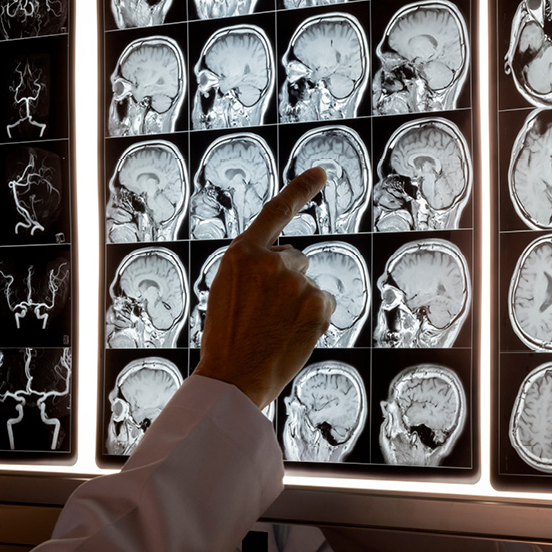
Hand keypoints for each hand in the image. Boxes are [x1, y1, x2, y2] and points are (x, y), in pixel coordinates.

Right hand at [193, 168, 336, 408]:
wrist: (234, 378)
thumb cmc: (228, 338)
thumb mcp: (227, 289)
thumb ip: (254, 266)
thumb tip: (289, 258)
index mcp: (241, 253)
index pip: (277, 211)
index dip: (302, 189)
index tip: (321, 173)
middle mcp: (270, 260)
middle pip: (295, 259)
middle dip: (287, 281)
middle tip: (264, 316)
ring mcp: (295, 280)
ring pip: (308, 285)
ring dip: (298, 303)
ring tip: (273, 330)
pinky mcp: (317, 302)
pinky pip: (324, 304)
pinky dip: (314, 319)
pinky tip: (292, 336)